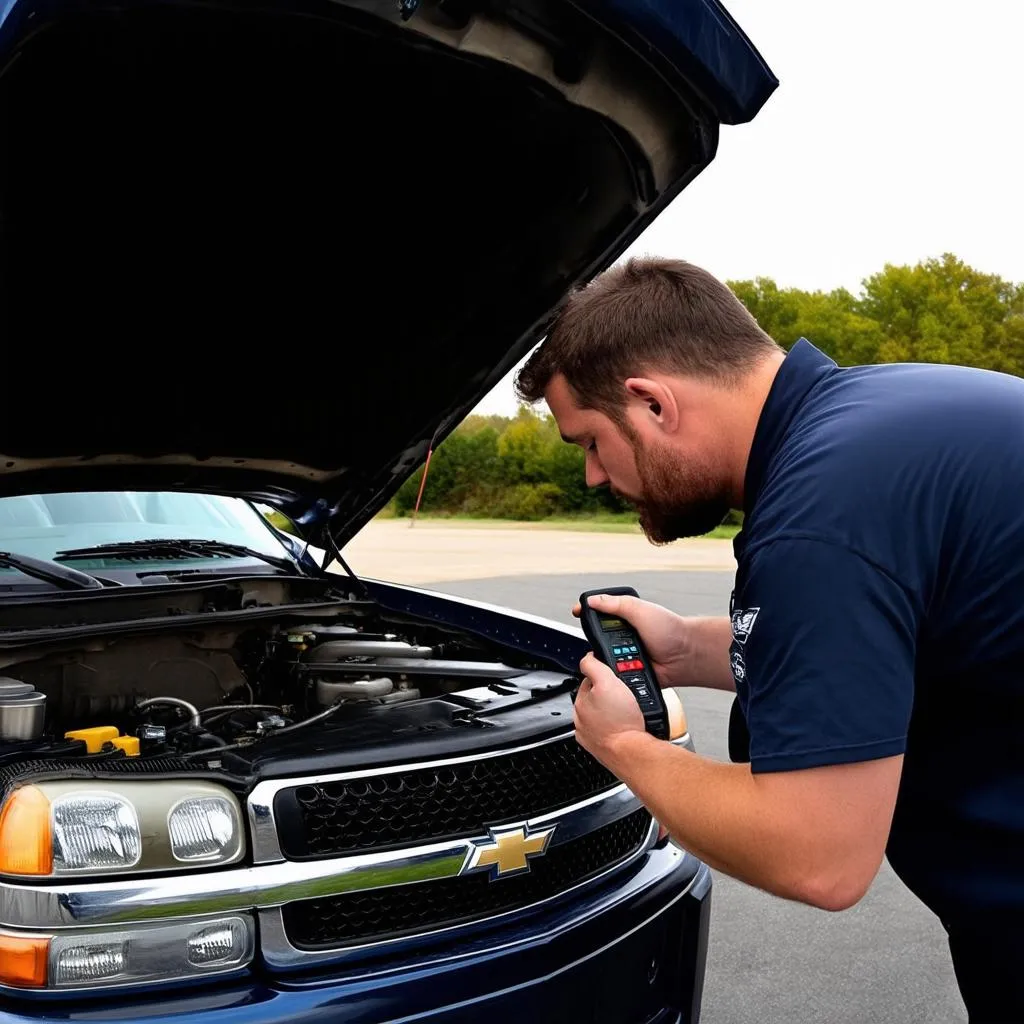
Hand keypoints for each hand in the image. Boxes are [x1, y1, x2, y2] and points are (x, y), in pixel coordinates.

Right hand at [572, 593, 690, 688]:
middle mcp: (622, 635)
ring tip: (624, 655)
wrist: (686, 656)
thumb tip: (592, 600)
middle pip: (597, 637)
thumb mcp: (640, 609)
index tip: (577, 612)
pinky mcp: (628, 671)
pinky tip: (625, 668)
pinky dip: (616, 672)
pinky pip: (613, 673)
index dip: (586, 613)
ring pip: (603, 657)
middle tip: (611, 639)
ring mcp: (624, 653)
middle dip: (600, 640)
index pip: (598, 613)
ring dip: (610, 657)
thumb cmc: (670, 629)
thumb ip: (615, 604)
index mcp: (624, 617)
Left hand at [573, 652, 647, 768]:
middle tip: (626, 697)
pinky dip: (616, 728)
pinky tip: (625, 726)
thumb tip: (588, 657)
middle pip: (596, 698)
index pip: (589, 680)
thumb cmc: (621, 721)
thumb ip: (594, 666)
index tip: (616, 679)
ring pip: (602, 716)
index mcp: (580, 701)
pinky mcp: (602, 747)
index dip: (605, 676)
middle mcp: (581, 719)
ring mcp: (591, 735)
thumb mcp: (608, 682)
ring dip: (613, 712)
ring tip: (627, 713)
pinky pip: (608, 732)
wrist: (631, 752)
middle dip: (609, 695)